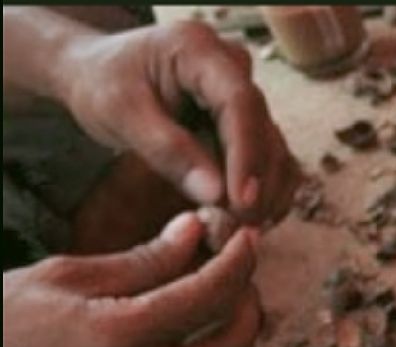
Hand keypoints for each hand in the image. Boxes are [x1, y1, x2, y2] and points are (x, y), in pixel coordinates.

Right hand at [3, 213, 261, 346]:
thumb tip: (197, 231)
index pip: (213, 296)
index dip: (239, 261)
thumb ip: (144, 260)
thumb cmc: (4, 318)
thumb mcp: (68, 275)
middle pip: (237, 344)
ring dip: (229, 334)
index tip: (246, 238)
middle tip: (235, 271)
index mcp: (120, 338)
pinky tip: (177, 337)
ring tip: (211, 299)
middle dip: (248, 301)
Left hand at [55, 20, 297, 223]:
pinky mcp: (248, 124)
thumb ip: (167, 151)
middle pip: (264, 130)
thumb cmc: (104, 84)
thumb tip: (216, 194)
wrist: (101, 75)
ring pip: (275, 150)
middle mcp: (233, 69)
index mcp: (200, 50)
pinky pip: (270, 161)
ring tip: (243, 229)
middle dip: (258, 184)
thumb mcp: (121, 114)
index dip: (247, 155)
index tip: (242, 202)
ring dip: (267, 194)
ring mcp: (245, 97)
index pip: (240, 102)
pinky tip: (250, 220)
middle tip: (241, 227)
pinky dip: (265, 193)